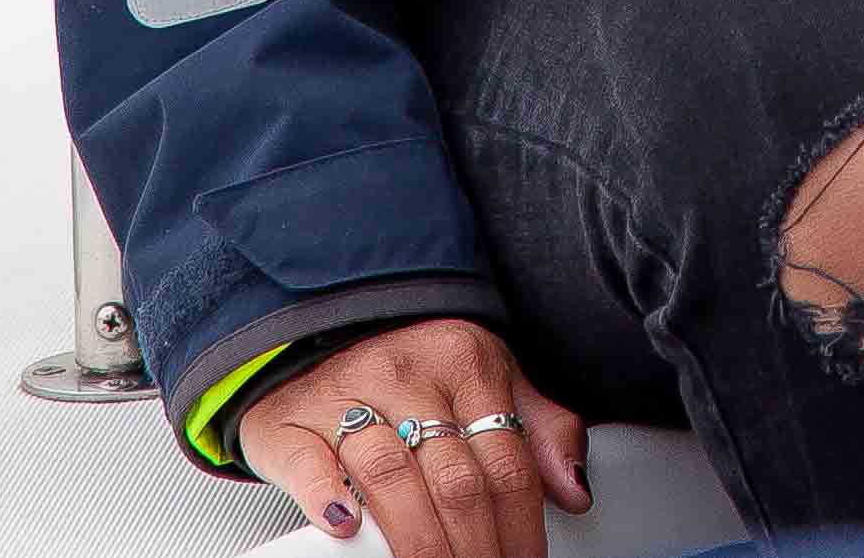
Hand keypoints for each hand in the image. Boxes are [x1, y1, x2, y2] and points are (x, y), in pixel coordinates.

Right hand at [237, 319, 588, 557]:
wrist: (314, 327)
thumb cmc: (408, 364)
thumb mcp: (485, 377)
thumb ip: (537, 428)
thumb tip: (575, 488)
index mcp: (464, 361)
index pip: (507, 464)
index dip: (522, 532)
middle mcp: (405, 374)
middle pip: (455, 482)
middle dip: (477, 550)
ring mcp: (343, 395)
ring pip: (391, 475)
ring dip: (420, 541)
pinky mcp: (289, 422)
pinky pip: (308, 461)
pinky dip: (327, 495)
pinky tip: (346, 524)